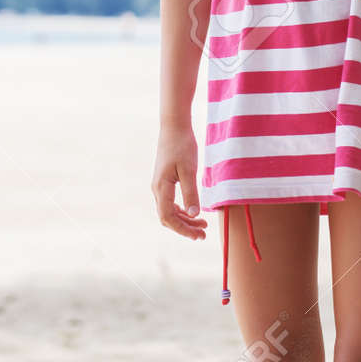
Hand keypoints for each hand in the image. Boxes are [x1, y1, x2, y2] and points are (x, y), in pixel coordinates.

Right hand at [150, 125, 207, 240]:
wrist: (174, 126)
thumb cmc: (182, 145)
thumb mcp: (189, 170)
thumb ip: (191, 193)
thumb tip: (194, 215)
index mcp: (161, 187)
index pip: (168, 218)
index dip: (182, 229)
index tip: (198, 235)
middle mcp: (157, 189)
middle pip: (168, 218)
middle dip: (185, 228)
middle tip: (203, 234)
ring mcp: (159, 185)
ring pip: (169, 211)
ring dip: (185, 220)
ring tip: (203, 225)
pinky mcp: (164, 181)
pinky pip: (170, 202)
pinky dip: (181, 211)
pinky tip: (193, 211)